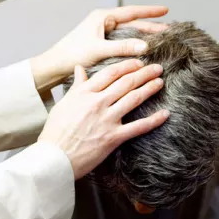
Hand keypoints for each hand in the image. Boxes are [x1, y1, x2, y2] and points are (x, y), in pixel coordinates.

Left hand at [31, 6, 168, 90]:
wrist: (55, 65)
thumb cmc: (73, 54)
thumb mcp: (99, 50)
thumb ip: (122, 47)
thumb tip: (145, 46)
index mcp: (102, 17)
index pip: (131, 12)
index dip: (149, 12)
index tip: (165, 10)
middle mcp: (103, 22)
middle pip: (132, 22)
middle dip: (150, 25)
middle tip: (169, 29)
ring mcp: (103, 32)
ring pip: (129, 31)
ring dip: (144, 34)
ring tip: (161, 38)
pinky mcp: (102, 43)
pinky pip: (123, 40)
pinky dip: (135, 43)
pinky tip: (144, 49)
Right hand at [38, 59, 169, 178]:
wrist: (53, 157)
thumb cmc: (55, 131)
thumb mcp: (63, 103)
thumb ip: (76, 85)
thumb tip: (79, 68)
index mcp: (84, 93)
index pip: (110, 73)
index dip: (127, 65)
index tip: (138, 61)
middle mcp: (96, 103)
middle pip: (125, 82)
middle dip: (144, 72)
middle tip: (157, 67)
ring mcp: (106, 119)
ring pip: (133, 98)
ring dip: (150, 88)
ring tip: (160, 82)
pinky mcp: (113, 137)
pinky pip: (138, 127)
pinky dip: (154, 120)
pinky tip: (165, 113)